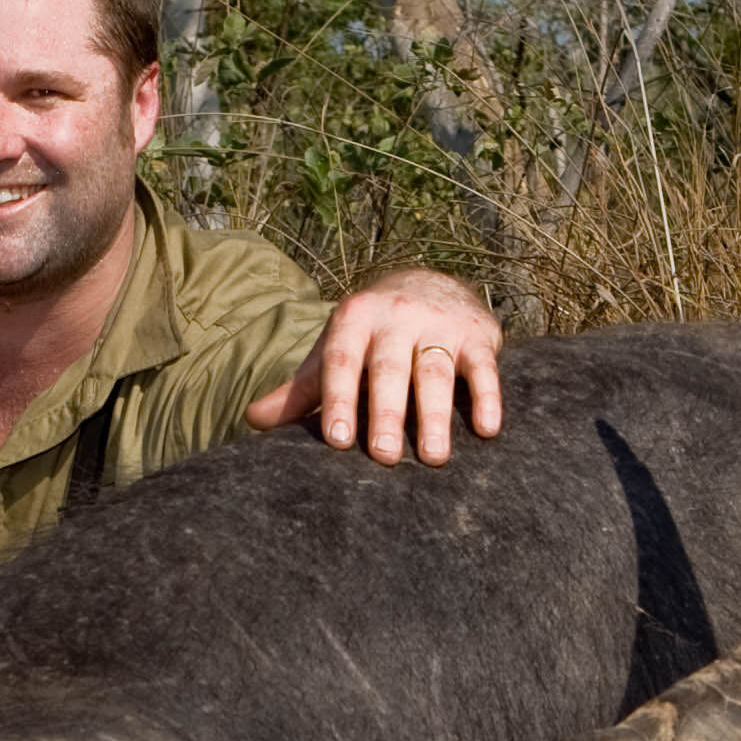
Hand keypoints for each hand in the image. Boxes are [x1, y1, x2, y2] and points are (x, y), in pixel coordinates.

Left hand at [244, 267, 504, 464]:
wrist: (429, 282)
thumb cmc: (370, 334)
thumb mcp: (334, 351)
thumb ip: (300, 390)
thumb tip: (253, 420)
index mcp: (353, 320)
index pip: (342, 361)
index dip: (339, 399)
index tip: (337, 440)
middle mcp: (395, 317)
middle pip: (389, 368)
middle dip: (386, 412)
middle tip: (383, 457)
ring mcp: (438, 323)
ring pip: (435, 371)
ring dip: (435, 415)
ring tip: (433, 457)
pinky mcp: (478, 334)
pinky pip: (484, 367)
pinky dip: (487, 397)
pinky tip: (487, 430)